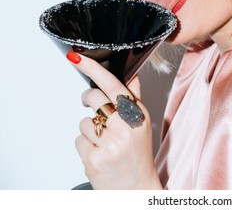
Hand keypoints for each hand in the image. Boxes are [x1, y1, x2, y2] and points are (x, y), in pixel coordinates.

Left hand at [67, 51, 161, 188]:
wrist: (136, 188)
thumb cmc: (138, 155)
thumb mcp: (142, 124)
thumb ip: (134, 99)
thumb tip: (131, 75)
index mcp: (137, 115)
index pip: (113, 85)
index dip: (93, 68)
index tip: (76, 57)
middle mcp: (125, 127)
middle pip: (93, 98)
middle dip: (88, 100)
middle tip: (97, 112)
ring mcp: (110, 144)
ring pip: (83, 122)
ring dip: (90, 131)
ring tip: (105, 143)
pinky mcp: (95, 159)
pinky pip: (79, 141)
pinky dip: (86, 147)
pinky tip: (99, 154)